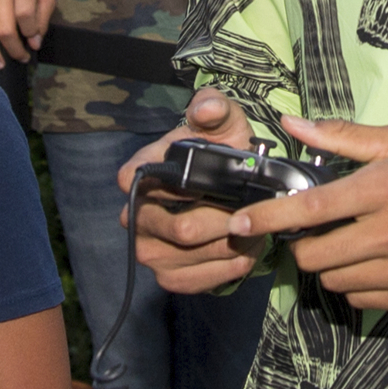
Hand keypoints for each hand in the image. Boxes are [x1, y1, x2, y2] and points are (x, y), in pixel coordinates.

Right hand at [126, 90, 267, 294]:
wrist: (230, 188)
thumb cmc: (221, 152)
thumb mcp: (223, 122)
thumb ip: (215, 108)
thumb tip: (208, 110)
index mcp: (140, 174)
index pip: (135, 183)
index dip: (183, 188)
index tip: (218, 183)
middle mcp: (136, 216)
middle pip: (180, 229)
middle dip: (223, 221)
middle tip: (250, 211)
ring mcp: (150, 250)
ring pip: (191, 257)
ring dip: (230, 245)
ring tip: (252, 228)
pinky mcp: (170, 276)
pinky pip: (197, 281)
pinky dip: (228, 268)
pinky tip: (245, 250)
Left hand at [236, 120, 387, 312]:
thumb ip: (344, 138)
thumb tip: (292, 125)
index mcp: (387, 189)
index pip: (310, 210)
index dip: (268, 218)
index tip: (239, 221)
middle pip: (314, 256)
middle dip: (302, 244)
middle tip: (314, 230)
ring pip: (334, 281)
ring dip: (329, 264)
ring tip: (350, 242)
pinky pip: (360, 300)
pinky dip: (355, 283)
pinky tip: (373, 262)